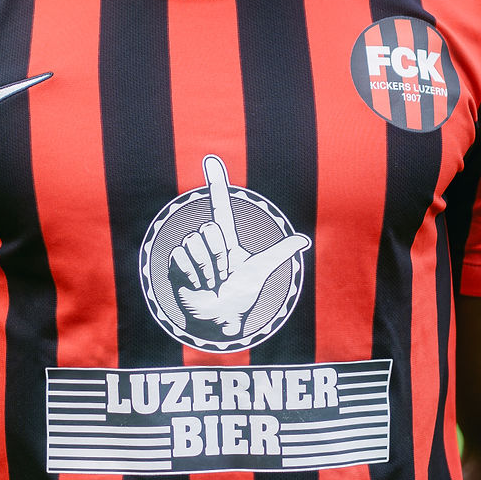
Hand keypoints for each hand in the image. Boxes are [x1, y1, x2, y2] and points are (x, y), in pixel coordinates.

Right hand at [168, 156, 309, 336]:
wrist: (221, 319)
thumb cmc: (240, 297)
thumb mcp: (261, 270)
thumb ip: (281, 252)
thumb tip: (305, 239)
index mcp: (226, 238)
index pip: (220, 205)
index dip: (217, 182)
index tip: (211, 160)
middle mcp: (207, 240)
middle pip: (210, 230)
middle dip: (218, 256)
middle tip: (223, 275)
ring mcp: (190, 251)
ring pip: (195, 243)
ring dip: (207, 269)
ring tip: (211, 283)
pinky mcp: (175, 264)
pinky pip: (181, 257)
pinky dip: (193, 275)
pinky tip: (197, 286)